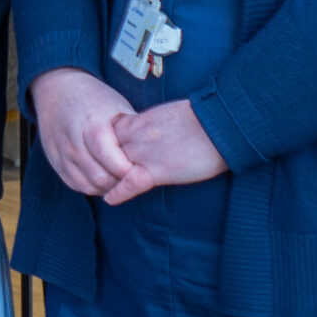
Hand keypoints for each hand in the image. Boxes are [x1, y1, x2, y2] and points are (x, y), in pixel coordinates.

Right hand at [31, 69, 148, 199]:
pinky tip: (102, 178)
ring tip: (118, 180)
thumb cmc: (94, 98)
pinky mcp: (54, 160)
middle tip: (132, 179)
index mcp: (93, 125)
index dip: (130, 172)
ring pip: (86, 185)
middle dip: (119, 184)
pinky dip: (90, 186)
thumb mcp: (118, 106)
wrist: (57, 89)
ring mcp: (61, 152)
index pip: (113, 162)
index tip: (142, 171)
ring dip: (105, 188)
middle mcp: (73, 141)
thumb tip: (152, 154)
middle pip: (99, 178)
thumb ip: (133, 131)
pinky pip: (74, 184)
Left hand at [109, 100, 227, 199]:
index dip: (103, 146)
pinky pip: (129, 183)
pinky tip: (111, 199)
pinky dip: (118, 192)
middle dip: (98, 162)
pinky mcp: (157, 169)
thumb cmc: (205, 118)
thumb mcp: (170, 116)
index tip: (101, 156)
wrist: (221, 123)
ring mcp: (144, 152)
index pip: (109, 133)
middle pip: (104, 150)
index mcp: (140, 120)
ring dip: (106, 178)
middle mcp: (136, 135)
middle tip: (95, 176)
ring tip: (99, 189)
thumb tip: (155, 134)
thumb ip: (154, 125)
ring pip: (112, 166)